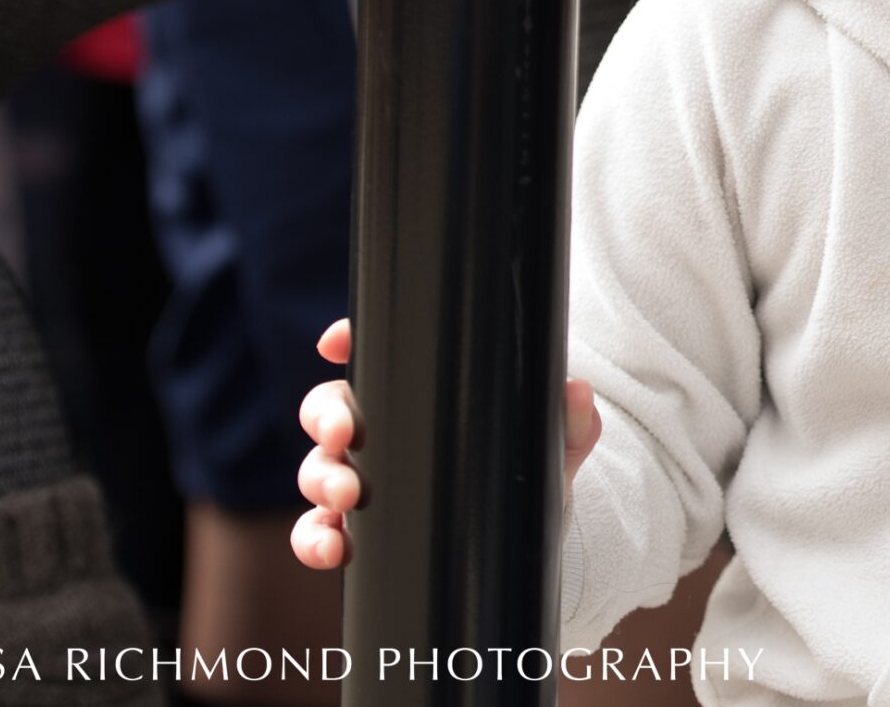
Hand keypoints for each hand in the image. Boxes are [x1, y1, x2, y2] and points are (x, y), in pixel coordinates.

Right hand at [290, 317, 603, 569]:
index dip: (346, 340)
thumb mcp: (554, 446)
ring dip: (319, 480)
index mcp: (419, 392)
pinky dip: (313, 540)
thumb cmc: (532, 473)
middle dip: (326, 417)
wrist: (531, 542)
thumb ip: (570, 421)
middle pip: (328, 408)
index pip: (373, 355)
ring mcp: (364, 481)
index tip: (336, 343)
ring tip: (344, 500)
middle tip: (345, 436)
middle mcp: (381, 432)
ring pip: (317, 468)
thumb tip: (575, 391)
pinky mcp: (359, 532)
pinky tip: (331, 549)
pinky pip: (317, 532)